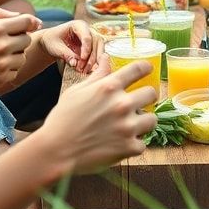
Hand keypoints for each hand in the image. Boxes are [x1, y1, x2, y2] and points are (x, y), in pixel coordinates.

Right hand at [0, 8, 38, 91]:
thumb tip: (19, 15)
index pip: (26, 21)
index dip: (30, 22)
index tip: (29, 25)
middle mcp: (1, 46)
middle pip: (27, 39)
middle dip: (19, 38)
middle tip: (5, 41)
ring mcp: (1, 64)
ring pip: (23, 57)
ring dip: (15, 55)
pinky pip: (15, 72)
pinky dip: (9, 69)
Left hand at [37, 20, 101, 73]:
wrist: (51, 42)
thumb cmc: (52, 41)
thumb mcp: (56, 47)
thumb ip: (66, 54)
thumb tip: (75, 63)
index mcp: (78, 25)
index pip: (87, 36)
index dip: (86, 48)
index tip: (82, 59)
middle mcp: (88, 30)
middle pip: (97, 42)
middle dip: (92, 56)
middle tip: (84, 68)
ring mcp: (92, 38)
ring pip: (99, 48)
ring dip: (94, 60)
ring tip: (84, 71)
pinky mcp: (92, 46)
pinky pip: (97, 54)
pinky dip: (93, 62)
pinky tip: (87, 70)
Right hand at [39, 59, 156, 175]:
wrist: (55, 151)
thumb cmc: (62, 119)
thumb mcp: (77, 91)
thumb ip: (97, 75)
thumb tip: (107, 57)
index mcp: (109, 87)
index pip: (138, 69)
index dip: (145, 68)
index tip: (148, 70)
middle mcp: (121, 104)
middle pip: (151, 93)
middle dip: (146, 98)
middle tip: (139, 104)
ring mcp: (127, 126)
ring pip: (152, 120)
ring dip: (143, 122)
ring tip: (131, 126)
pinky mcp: (129, 147)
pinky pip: (142, 144)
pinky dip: (133, 145)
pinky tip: (121, 144)